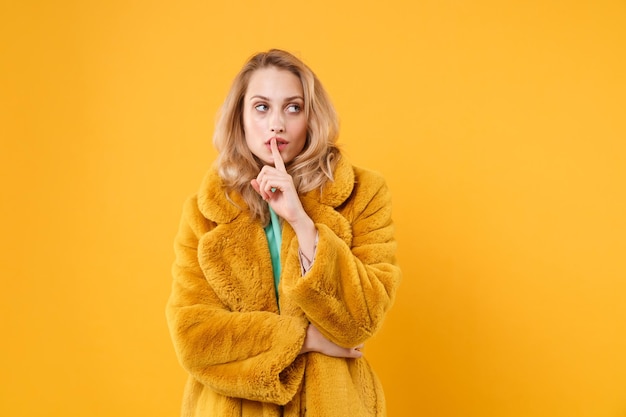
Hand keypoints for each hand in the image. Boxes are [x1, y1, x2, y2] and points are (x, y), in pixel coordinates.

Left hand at [251, 140, 316, 258]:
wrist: (293, 216)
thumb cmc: (283, 207)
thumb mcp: (268, 197)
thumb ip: (261, 189)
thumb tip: (252, 180)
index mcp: (282, 177)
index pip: (278, 161)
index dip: (275, 151)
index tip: (273, 141)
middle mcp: (285, 175)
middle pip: (265, 169)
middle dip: (260, 181)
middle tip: (264, 193)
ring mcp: (286, 179)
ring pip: (265, 176)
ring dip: (262, 188)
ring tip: (267, 197)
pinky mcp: (286, 184)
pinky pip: (269, 182)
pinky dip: (265, 191)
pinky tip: (270, 197)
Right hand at [299, 324, 363, 358]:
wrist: (315, 337)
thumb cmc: (320, 327)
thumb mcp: (332, 320)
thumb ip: (340, 319)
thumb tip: (343, 313)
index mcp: (350, 325)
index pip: (360, 328)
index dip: (355, 331)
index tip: (351, 332)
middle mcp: (353, 333)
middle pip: (361, 336)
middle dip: (357, 338)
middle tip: (350, 339)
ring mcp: (352, 343)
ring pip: (361, 345)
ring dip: (357, 345)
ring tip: (349, 345)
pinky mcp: (349, 352)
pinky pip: (359, 355)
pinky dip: (357, 354)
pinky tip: (351, 353)